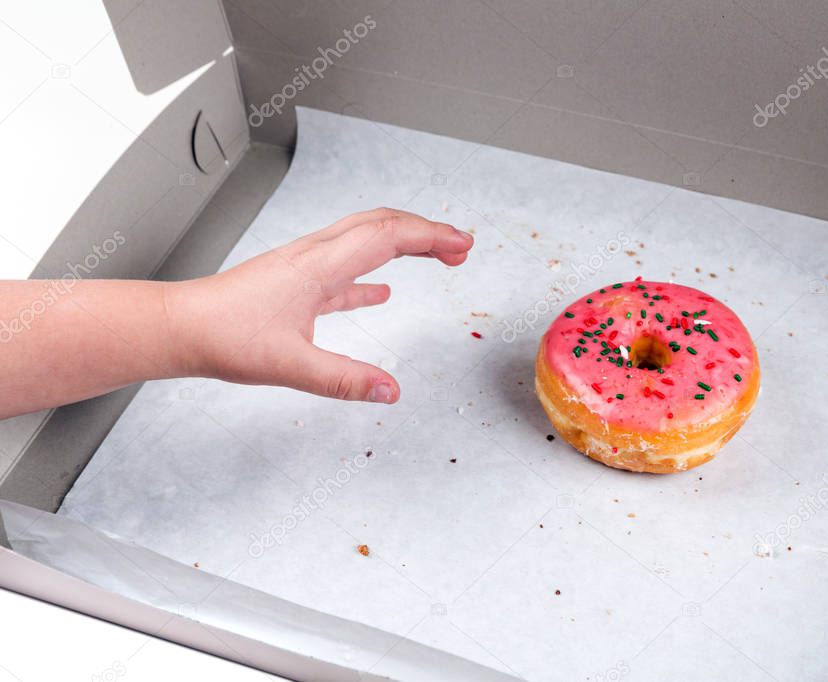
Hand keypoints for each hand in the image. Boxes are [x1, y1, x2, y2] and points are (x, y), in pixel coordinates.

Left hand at [165, 208, 473, 402]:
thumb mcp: (290, 366)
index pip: (387, 236)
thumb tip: (391, 391)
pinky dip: (374, 274)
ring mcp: (306, 267)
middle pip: (381, 225)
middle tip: (460, 246)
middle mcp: (315, 256)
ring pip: (365, 240)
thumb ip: (344, 379)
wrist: (179, 328)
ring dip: (404, 244)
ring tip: (435, 257)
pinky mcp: (296, 284)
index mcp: (320, 266)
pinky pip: (346, 269)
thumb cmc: (223, 337)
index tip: (462, 244)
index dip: (431, 236)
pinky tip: (383, 292)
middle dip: (426, 231)